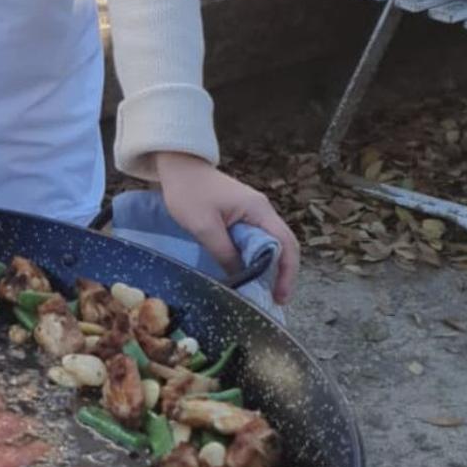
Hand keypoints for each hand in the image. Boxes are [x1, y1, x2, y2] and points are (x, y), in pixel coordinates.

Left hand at [152, 151, 298, 305]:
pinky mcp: (242, 215)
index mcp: (259, 210)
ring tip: (262, 292)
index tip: (280, 297)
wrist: (178, 166)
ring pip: (270, 244)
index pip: (286, 244)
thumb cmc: (189, 192)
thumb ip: (225, 253)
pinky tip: (248, 273)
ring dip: (269, 267)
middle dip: (282, 274)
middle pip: (284, 245)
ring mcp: (253, 212)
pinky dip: (256, 258)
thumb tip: (242, 279)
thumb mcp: (204, 227)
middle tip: (274, 300)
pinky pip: (256, 240)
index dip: (288, 273)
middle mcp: (262, 211)